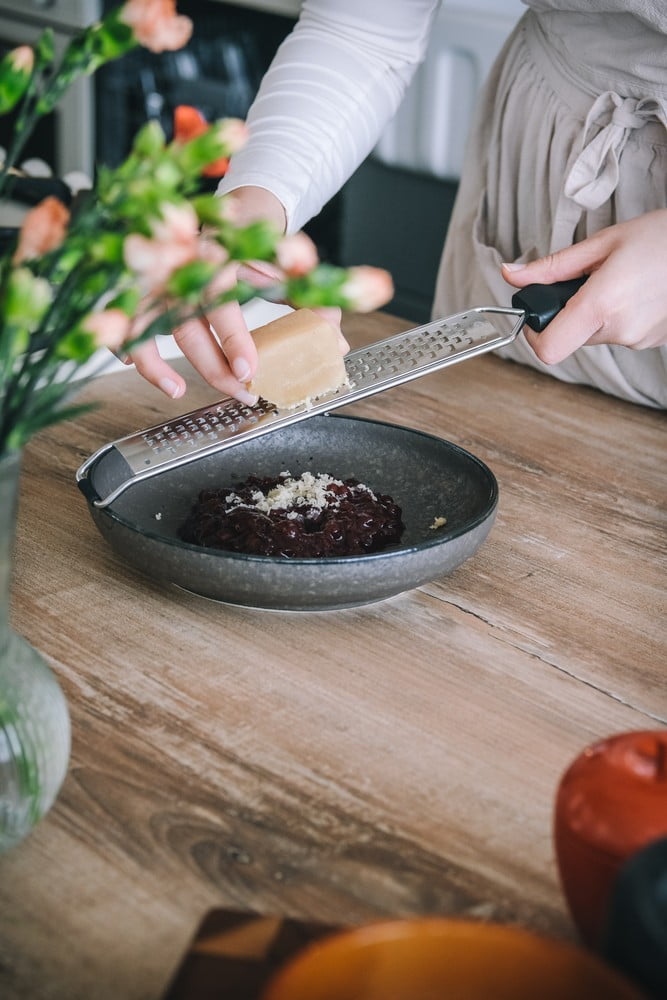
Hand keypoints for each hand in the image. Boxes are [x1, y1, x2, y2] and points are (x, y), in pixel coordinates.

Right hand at [125, 186, 348, 402]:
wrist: (231, 207)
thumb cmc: (256, 241)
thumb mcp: (286, 262)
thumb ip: (312, 298)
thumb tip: (336, 340)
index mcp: (216, 252)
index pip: (220, 300)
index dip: (233, 338)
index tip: (250, 367)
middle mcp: (178, 263)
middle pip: (184, 324)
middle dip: (211, 367)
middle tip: (240, 392)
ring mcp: (152, 274)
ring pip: (143, 325)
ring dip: (157, 365)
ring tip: (179, 392)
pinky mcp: (136, 286)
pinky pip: (123, 321)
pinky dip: (127, 346)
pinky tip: (142, 367)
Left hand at [501, 209, 666, 364]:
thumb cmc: (662, 238)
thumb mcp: (602, 243)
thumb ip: (552, 267)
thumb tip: (512, 275)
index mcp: (601, 305)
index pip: (549, 349)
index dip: (534, 335)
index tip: (537, 313)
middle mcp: (620, 330)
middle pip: (570, 336)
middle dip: (570, 310)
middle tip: (590, 278)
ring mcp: (638, 339)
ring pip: (595, 333)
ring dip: (597, 311)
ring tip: (621, 279)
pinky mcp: (651, 341)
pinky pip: (619, 333)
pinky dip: (619, 314)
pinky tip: (637, 290)